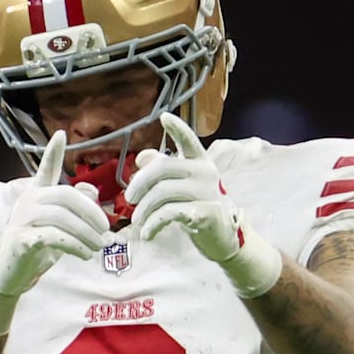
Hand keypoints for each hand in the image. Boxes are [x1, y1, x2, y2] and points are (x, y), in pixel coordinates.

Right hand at [0, 130, 108, 334]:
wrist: (12, 274)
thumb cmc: (38, 247)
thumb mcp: (60, 226)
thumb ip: (75, 208)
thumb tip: (91, 191)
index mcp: (36, 194)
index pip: (45, 168)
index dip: (52, 152)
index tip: (60, 134)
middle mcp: (27, 202)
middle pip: (65, 196)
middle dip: (91, 213)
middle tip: (106, 230)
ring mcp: (22, 219)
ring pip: (61, 217)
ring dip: (86, 233)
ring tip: (99, 246)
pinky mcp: (21, 239)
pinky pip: (52, 237)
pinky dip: (74, 245)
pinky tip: (85, 254)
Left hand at [124, 113, 281, 296]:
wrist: (224, 237)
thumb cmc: (198, 206)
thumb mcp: (182, 185)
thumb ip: (163, 169)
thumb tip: (142, 157)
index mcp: (200, 161)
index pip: (189, 139)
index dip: (177, 127)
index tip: (164, 117)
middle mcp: (205, 172)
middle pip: (162, 168)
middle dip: (139, 183)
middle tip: (129, 199)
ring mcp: (206, 192)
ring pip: (162, 193)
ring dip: (144, 209)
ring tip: (138, 222)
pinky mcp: (204, 213)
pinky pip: (168, 214)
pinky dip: (152, 224)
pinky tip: (148, 233)